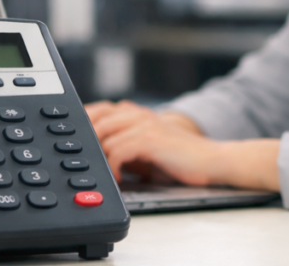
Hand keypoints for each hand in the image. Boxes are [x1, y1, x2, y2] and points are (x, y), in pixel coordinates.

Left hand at [85, 100, 281, 190]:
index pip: (98, 109)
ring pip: (103, 134)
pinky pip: (116, 150)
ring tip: (100, 173)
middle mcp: (139, 114)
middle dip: (85, 141)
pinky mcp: (150, 138)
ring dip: (98, 157)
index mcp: (137, 114)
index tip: (75, 144)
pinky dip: (112, 166)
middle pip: (95, 119)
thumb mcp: (149, 150)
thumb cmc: (182, 159)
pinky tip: (118, 178)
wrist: (213, 160)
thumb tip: (98, 157)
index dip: (83, 124)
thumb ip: (126, 146)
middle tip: (83, 162)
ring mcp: (144, 124)